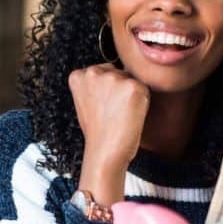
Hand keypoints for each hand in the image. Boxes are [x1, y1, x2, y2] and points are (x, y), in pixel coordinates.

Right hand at [69, 63, 149, 204]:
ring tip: (120, 115)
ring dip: (130, 95)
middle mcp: (93, 72)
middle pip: (118, 72)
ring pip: (131, 80)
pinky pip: (144, 89)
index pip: (102, 71)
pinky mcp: (133, 86)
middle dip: (119, 89)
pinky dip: (142, 102)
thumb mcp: (85, 101)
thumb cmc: (97, 131)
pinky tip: (129, 115)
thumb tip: (114, 72)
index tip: (101, 106)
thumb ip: (94, 85)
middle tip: (112, 112)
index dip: (106, 90)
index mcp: (78, 75)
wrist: (104, 152)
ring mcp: (114, 78)